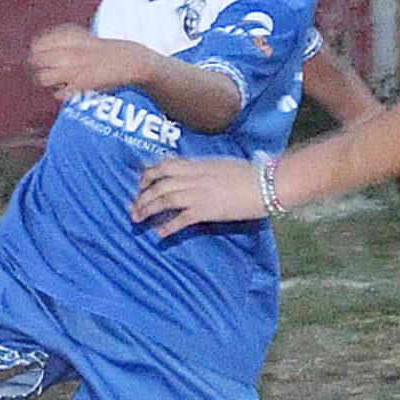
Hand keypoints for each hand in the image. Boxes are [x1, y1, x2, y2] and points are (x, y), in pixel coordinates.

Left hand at [27, 27, 143, 102]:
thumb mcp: (82, 37)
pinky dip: (59, 93)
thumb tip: (37, 47)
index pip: (37, 45)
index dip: (34, 53)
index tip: (37, 56)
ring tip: (51, 83)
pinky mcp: (80, 84)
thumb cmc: (104, 50)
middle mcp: (69, 51)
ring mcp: (74, 68)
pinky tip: (64, 90)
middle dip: (35, 67)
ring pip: (43, 78)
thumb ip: (61, 40)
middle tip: (40, 71)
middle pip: (36, 61)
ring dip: (44, 82)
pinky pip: (58, 93)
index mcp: (69, 36)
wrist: (129, 60)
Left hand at [131, 156, 264, 236]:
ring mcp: (199, 194)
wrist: (267, 183)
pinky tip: (160, 234)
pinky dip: (168, 227)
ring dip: (148, 210)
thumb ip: (204, 169)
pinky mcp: (206, 210)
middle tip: (133, 207)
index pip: (165, 165)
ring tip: (137, 219)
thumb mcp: (221, 165)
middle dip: (142, 196)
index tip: (140, 183)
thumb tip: (193, 174)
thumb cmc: (250, 173)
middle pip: (159, 184)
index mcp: (198, 165)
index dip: (148, 174)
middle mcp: (194, 177)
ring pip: (164, 200)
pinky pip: (181, 219)